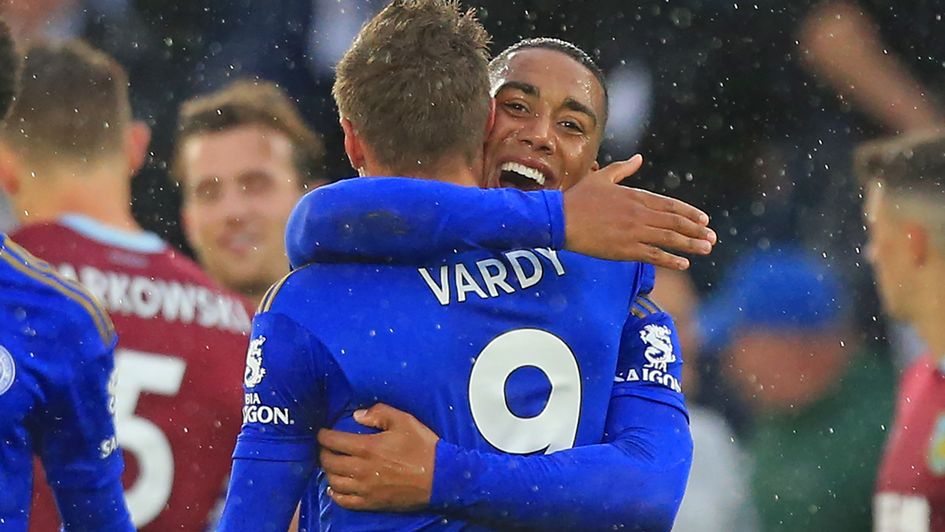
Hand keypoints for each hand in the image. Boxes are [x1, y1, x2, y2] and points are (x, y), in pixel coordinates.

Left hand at [317, 404, 439, 511]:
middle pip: (329, 462)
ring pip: (333, 481)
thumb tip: (356, 415)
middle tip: (326, 447)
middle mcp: (361, 469)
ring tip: (332, 465)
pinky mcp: (371, 502)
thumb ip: (379, 413)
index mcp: (367, 447)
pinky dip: (335, 493)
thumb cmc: (423, 447)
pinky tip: (335, 487)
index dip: (323, 436)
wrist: (440, 478)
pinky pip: (344, 501)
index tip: (323, 432)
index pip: (333, 441)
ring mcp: (365, 488)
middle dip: (323, 452)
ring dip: (328, 472)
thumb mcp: (404, 421)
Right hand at [562, 154, 716, 268]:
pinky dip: (670, 260)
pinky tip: (683, 264)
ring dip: (690, 244)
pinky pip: (653, 255)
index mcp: (636, 196)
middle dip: (697, 230)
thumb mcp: (602, 178)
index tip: (704, 219)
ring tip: (706, 249)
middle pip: (675, 222)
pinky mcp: (625, 250)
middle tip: (712, 237)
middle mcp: (639, 214)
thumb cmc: (578, 198)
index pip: (671, 205)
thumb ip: (623, 169)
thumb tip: (638, 159)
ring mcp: (634, 233)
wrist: (561, 219)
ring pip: (669, 238)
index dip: (690, 213)